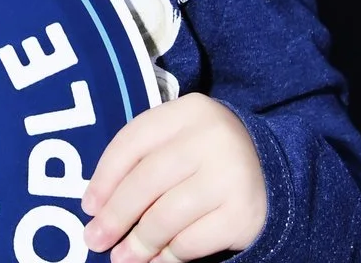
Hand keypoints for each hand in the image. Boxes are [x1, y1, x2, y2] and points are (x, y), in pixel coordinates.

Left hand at [81, 93, 266, 260]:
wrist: (271, 174)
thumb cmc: (206, 159)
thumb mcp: (177, 143)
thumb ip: (142, 161)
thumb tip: (98, 208)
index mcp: (188, 111)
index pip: (133, 141)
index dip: (104, 177)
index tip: (88, 206)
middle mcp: (212, 137)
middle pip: (146, 180)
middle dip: (115, 215)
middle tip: (94, 240)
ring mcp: (231, 175)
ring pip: (166, 215)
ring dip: (138, 242)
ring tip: (122, 258)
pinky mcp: (243, 214)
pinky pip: (191, 241)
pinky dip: (167, 256)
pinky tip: (155, 261)